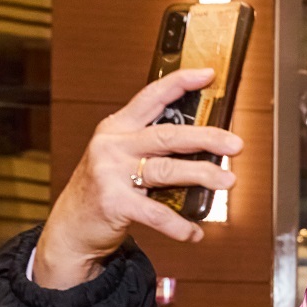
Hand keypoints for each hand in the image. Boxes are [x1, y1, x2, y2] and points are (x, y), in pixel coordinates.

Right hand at [34, 70, 240, 289]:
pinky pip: (156, 213)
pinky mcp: (113, 203)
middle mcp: (113, 145)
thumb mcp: (120, 157)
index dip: (180, 83)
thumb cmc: (104, 189)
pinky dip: (180, 225)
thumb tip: (203, 142)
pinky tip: (195, 231)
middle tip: (235, 144)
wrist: (71, 226)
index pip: (151, 97)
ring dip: (202, 176)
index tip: (208, 75)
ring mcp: (111, 173)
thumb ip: (151, 146)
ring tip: (228, 182)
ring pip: (167, 170)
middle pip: (168, 135)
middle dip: (206, 138)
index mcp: (117, 127)